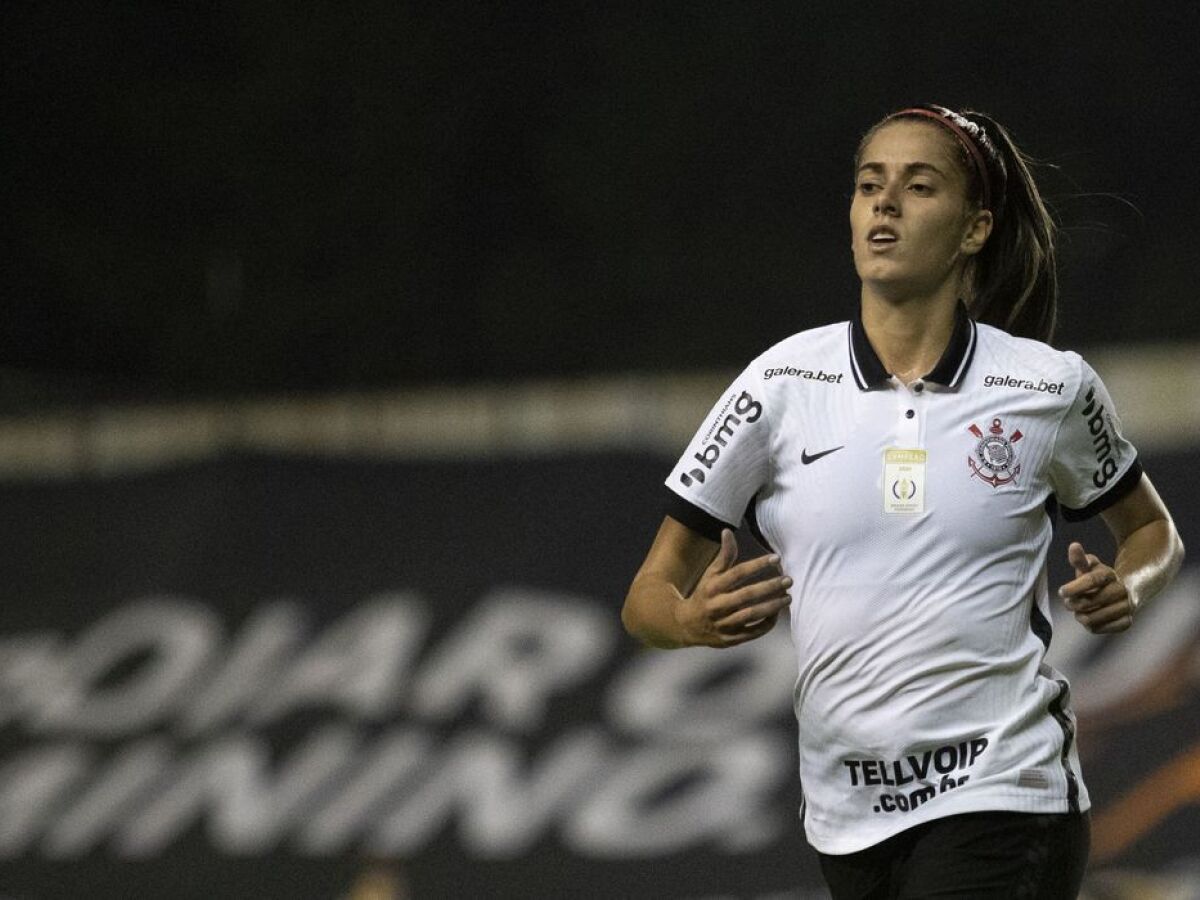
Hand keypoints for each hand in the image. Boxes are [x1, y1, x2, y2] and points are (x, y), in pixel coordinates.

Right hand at [675, 529, 792, 646]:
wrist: (686, 625)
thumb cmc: (704, 594)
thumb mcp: (710, 574)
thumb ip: (724, 555)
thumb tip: (727, 531)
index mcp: (712, 587)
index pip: (737, 573)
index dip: (757, 565)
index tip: (776, 558)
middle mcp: (716, 605)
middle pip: (746, 595)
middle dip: (770, 587)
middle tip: (789, 580)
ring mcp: (723, 624)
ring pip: (751, 615)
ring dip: (772, 606)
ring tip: (788, 598)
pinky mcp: (729, 639)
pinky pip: (752, 632)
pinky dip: (766, 624)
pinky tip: (777, 614)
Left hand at [1059, 541, 1135, 633]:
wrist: (1124, 592)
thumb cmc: (1098, 578)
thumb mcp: (1089, 567)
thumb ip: (1080, 559)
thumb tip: (1074, 546)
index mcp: (1110, 575)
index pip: (1092, 580)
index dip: (1075, 587)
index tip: (1061, 591)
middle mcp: (1121, 590)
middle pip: (1092, 601)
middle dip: (1074, 603)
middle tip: (1067, 603)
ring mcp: (1126, 607)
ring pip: (1094, 618)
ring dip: (1080, 616)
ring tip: (1077, 611)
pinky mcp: (1126, 623)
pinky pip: (1100, 629)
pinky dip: (1090, 626)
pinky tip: (1089, 619)